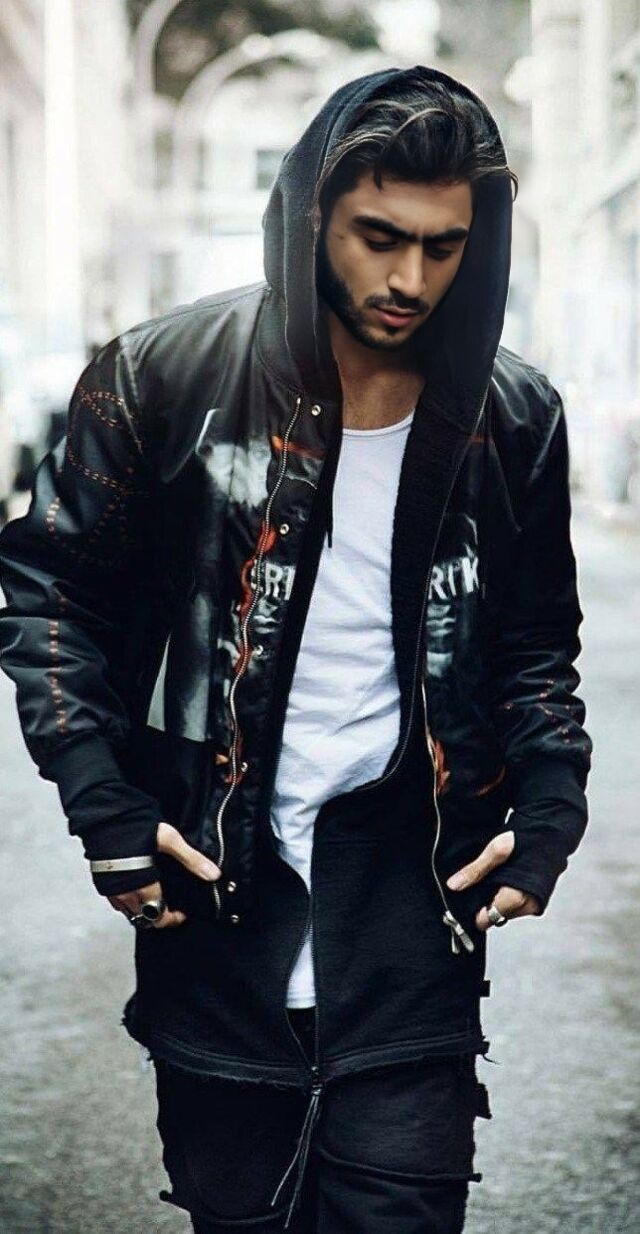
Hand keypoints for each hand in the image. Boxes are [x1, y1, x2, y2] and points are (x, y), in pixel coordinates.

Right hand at [107, 821, 221, 928]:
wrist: (105, 818)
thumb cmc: (135, 827)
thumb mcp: (169, 840)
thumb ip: (191, 859)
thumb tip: (213, 874)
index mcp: (144, 887)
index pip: (159, 917)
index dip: (172, 918)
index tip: (182, 913)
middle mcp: (125, 894)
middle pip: (143, 919)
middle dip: (158, 916)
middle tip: (170, 908)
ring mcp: (111, 890)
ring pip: (128, 913)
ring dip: (142, 911)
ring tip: (154, 899)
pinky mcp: (101, 882)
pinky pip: (116, 903)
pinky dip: (128, 902)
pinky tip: (136, 889)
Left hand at [445, 829, 540, 930]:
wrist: (551, 829)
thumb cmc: (525, 838)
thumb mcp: (495, 851)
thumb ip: (475, 871)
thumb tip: (453, 886)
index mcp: (516, 898)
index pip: (486, 920)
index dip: (475, 910)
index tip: (469, 896)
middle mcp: (528, 905)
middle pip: (497, 915)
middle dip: (487, 902)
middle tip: (483, 881)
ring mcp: (536, 903)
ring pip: (508, 909)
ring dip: (499, 897)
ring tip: (497, 876)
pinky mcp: (539, 897)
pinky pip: (518, 903)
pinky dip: (510, 893)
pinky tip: (506, 877)